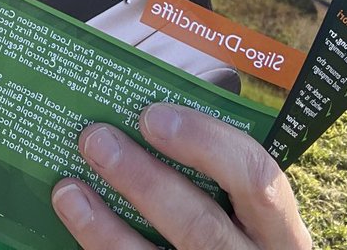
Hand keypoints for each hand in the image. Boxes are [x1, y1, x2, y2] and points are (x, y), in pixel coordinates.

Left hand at [50, 103, 311, 249]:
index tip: (151, 115)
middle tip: (96, 139)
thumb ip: (213, 171)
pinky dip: (101, 249)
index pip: (256, 177)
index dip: (204, 142)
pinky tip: (76, 224)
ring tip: (68, 190)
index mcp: (278, 228)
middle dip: (143, 180)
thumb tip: (141, 110)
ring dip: (106, 227)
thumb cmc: (236, 234)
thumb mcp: (245, 210)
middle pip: (200, 225)